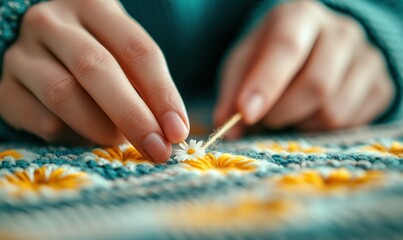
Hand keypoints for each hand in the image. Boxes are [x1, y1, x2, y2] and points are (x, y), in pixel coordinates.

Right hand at [0, 0, 188, 161]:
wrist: (45, 52)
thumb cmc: (98, 54)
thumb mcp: (124, 56)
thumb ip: (145, 85)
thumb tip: (170, 130)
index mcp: (94, 6)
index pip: (137, 50)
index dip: (162, 94)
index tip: (178, 131)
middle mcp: (51, 21)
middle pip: (96, 68)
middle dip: (132, 116)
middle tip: (157, 149)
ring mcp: (21, 52)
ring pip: (63, 94)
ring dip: (100, 128)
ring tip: (119, 141)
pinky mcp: (4, 87)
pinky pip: (40, 119)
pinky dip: (70, 135)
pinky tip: (83, 135)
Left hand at [214, 1, 393, 136]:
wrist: (313, 48)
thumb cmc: (270, 56)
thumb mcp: (244, 64)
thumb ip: (232, 93)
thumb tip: (227, 126)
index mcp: (299, 16)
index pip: (286, 47)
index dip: (266, 84)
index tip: (246, 114)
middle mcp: (340, 31)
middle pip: (316, 85)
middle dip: (282, 113)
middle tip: (265, 118)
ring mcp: (366, 57)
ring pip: (334, 111)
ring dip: (301, 123)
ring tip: (290, 112)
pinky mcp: (380, 85)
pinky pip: (351, 122)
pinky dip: (323, 128)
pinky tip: (311, 113)